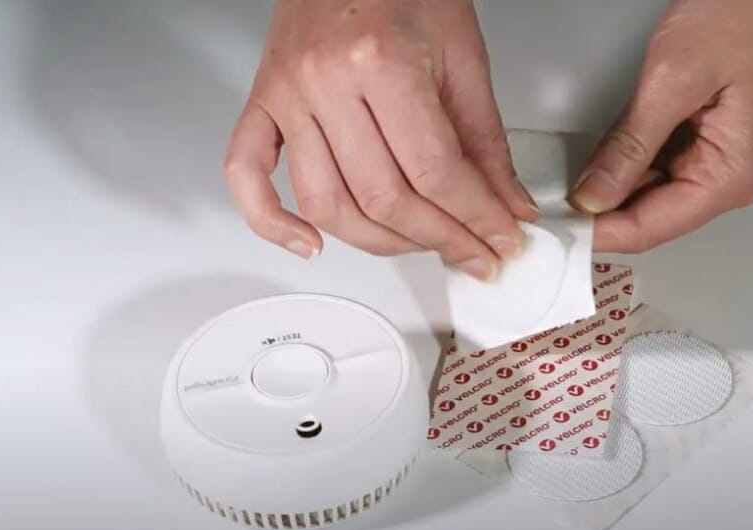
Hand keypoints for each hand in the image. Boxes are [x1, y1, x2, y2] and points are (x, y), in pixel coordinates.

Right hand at [224, 0, 538, 280]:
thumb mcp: (463, 55)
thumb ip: (486, 140)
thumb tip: (506, 205)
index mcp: (382, 60)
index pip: (435, 171)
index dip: (476, 219)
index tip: (499, 240)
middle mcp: (326, 80)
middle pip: (383, 198)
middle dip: (439, 239)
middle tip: (473, 252)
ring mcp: (286, 96)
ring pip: (327, 204)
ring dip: (380, 243)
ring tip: (419, 245)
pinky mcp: (262, 103)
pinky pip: (247, 175)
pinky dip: (271, 223)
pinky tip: (310, 244)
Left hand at [571, 0, 752, 251]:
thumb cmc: (746, 16)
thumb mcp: (674, 81)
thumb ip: (630, 145)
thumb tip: (594, 196)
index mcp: (730, 176)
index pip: (651, 228)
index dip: (599, 233)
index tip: (556, 229)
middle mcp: (726, 178)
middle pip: (648, 218)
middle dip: (599, 216)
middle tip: (549, 210)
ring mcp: (715, 160)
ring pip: (647, 195)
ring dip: (608, 191)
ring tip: (566, 188)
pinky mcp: (702, 140)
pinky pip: (654, 167)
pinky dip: (623, 165)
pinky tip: (596, 162)